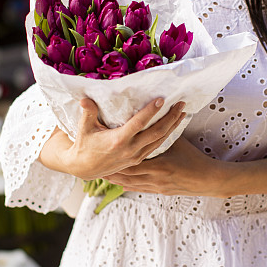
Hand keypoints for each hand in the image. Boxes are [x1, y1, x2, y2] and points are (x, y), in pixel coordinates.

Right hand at [41, 97, 185, 180]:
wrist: (84, 168)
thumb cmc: (84, 145)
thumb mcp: (84, 128)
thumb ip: (88, 112)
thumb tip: (85, 98)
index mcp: (118, 141)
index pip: (139, 124)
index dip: (151, 112)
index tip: (161, 100)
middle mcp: (130, 150)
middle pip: (156, 133)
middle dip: (170, 118)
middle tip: (180, 104)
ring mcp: (136, 156)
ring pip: (160, 141)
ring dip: (172, 126)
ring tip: (181, 113)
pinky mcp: (139, 159)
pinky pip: (157, 147)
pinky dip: (167, 136)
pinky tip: (173, 127)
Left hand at [102, 136, 215, 196]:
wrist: (208, 179)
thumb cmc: (195, 159)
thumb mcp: (178, 143)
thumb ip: (164, 132)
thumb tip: (154, 116)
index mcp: (158, 164)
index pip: (133, 158)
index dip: (117, 155)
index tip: (104, 149)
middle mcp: (154, 177)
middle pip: (126, 173)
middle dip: (111, 169)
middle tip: (96, 164)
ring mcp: (156, 186)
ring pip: (130, 183)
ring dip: (116, 179)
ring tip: (102, 173)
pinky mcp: (159, 191)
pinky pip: (139, 189)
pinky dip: (127, 185)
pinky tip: (119, 183)